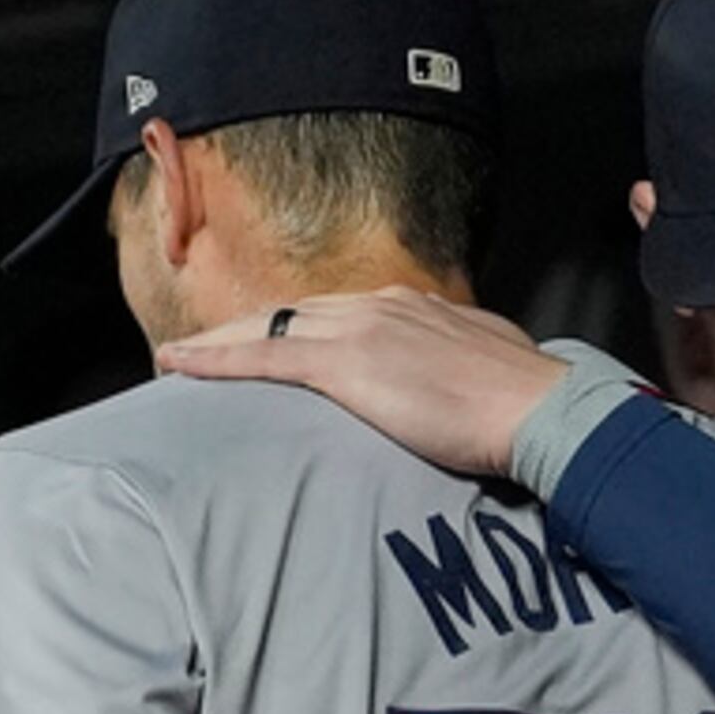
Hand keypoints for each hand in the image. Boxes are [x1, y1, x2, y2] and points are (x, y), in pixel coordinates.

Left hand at [155, 287, 569, 477]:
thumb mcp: (481, 368)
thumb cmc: (521, 401)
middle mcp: (378, 306)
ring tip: (177, 359)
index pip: (334, 313)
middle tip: (198, 348)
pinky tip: (180, 366)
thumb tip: (447, 384)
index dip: (294, 327)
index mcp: (411, 307)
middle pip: (290, 313)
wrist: (537, 407)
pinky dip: (216, 360)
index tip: (268, 341)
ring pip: (266, 328)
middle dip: (241, 329)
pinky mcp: (345, 365)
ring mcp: (359, 330)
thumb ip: (450, 367)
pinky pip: (262, 357)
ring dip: (216, 344)